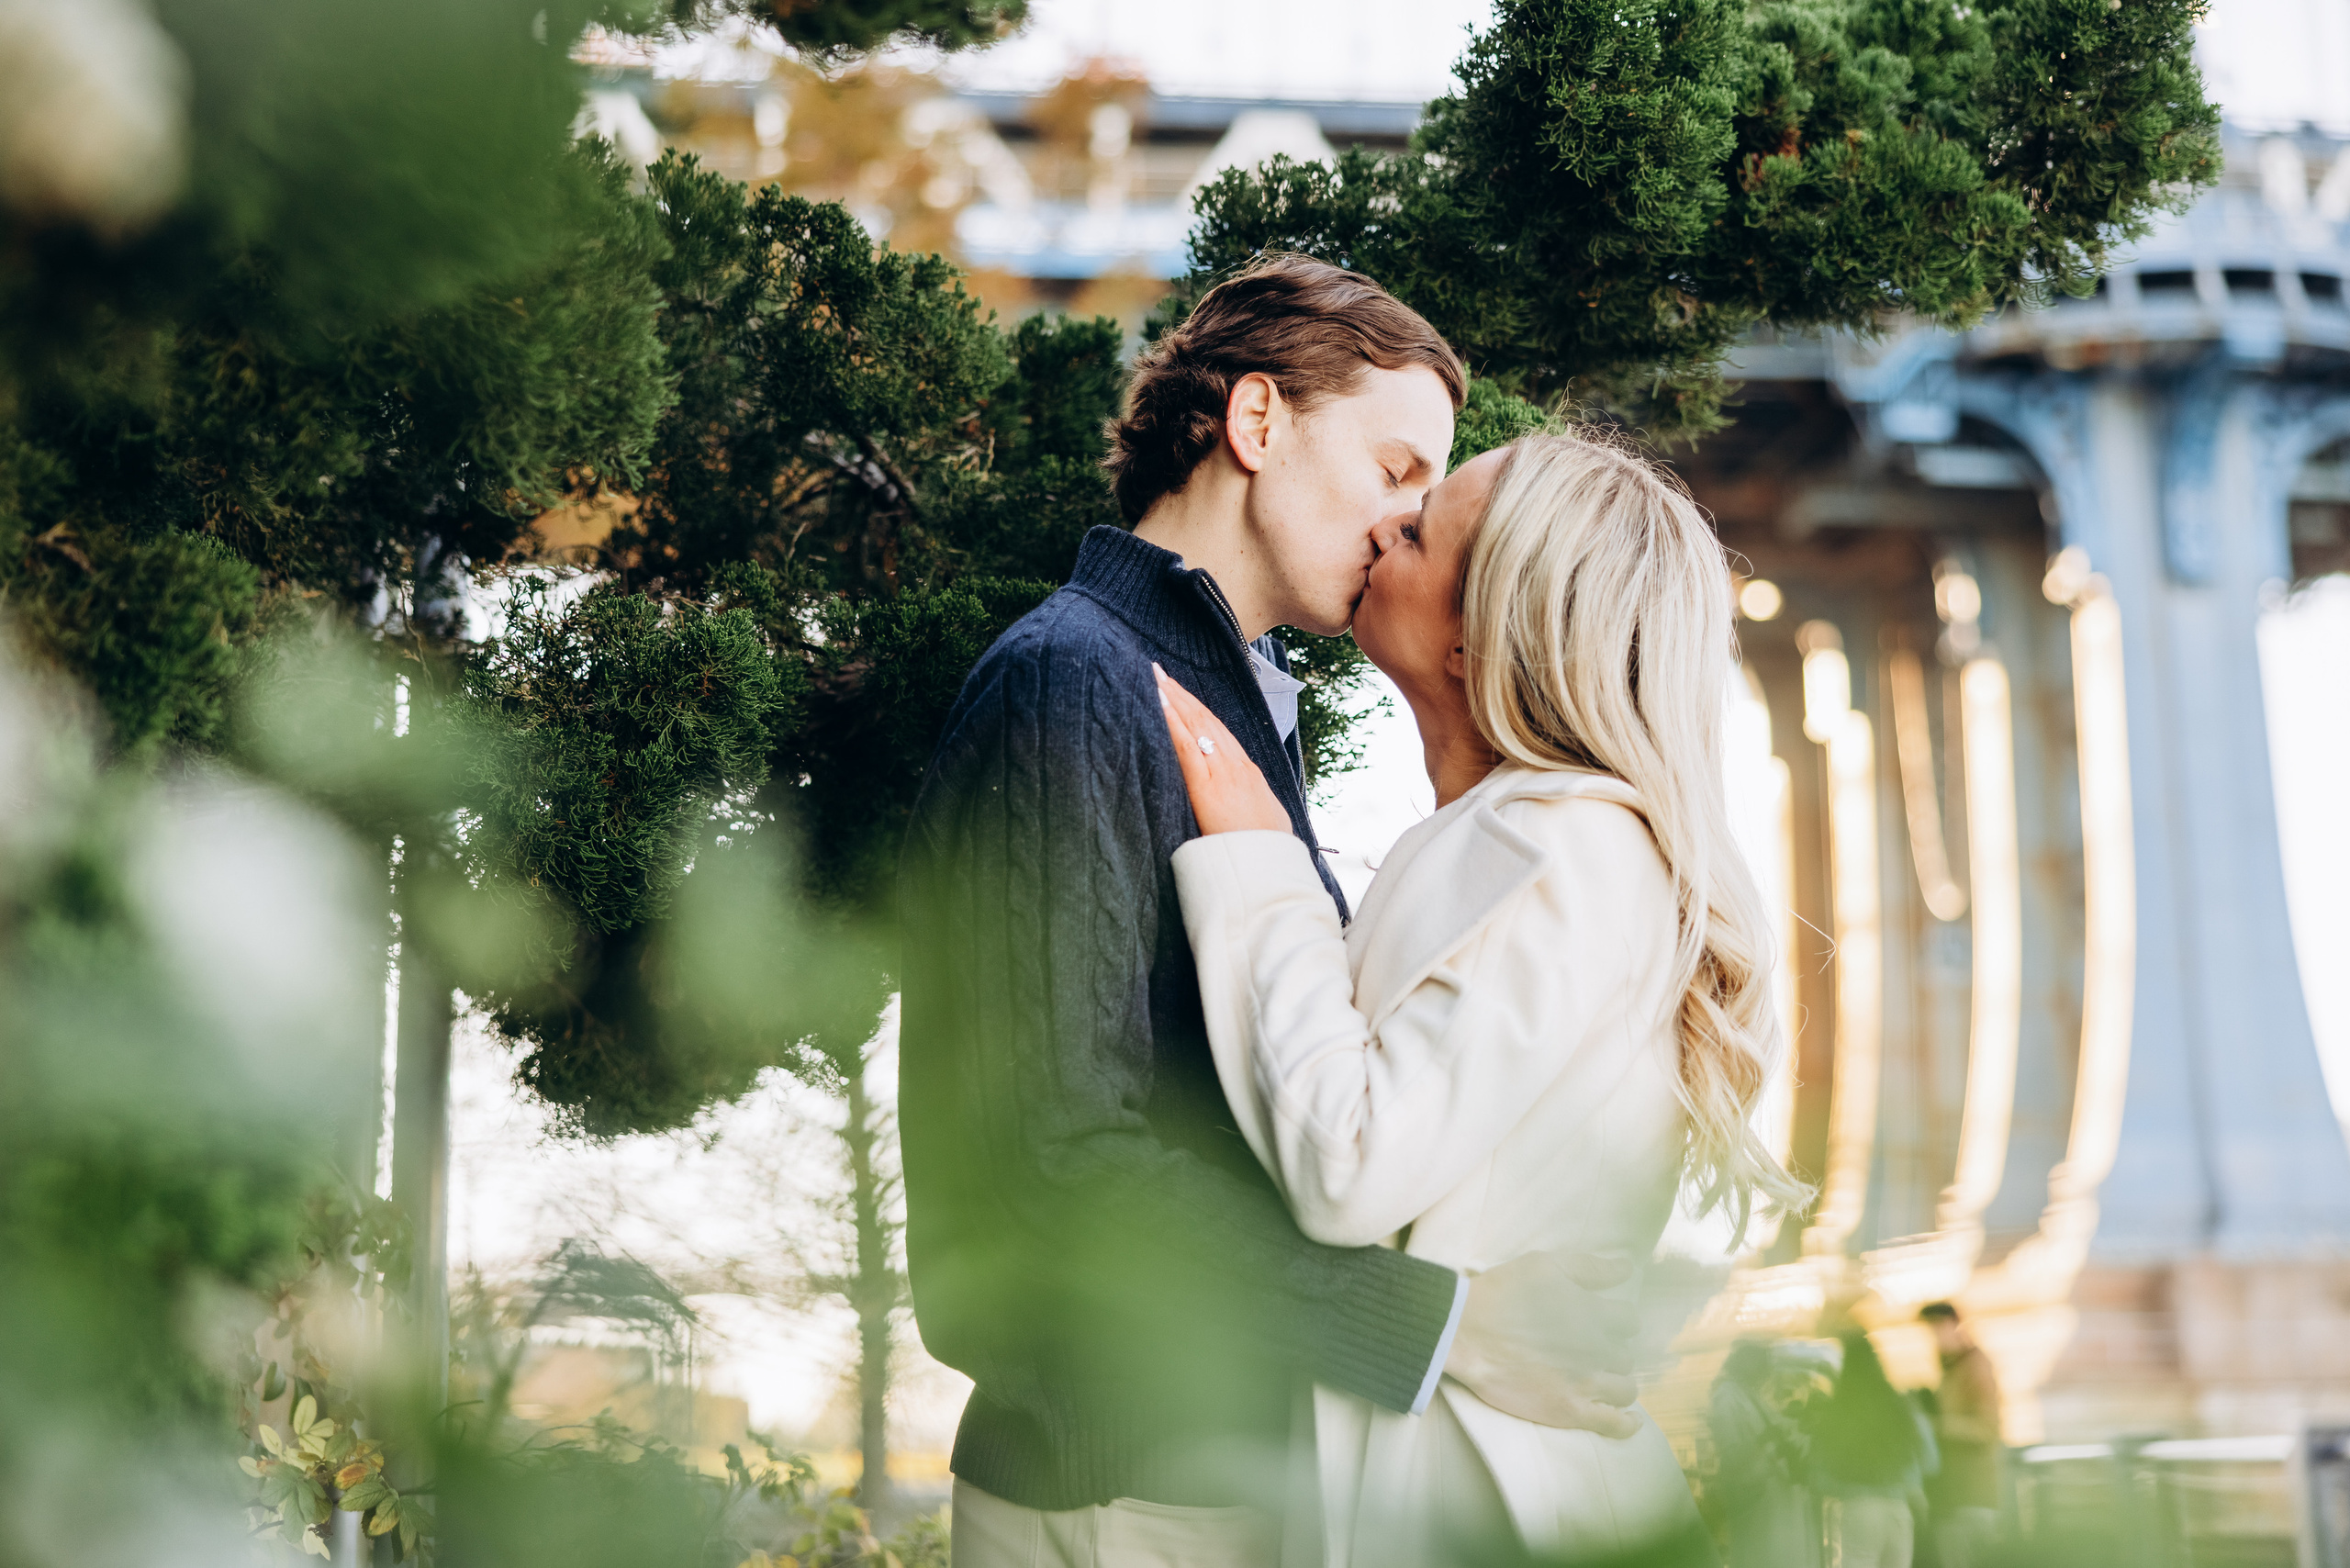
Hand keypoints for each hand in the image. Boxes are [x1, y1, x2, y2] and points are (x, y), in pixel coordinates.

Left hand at [1154, 664, 1289, 834]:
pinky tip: (1161, 702)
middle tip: (1162, 672)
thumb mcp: (1267, 819)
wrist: (1268, 867)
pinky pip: (1187, 746)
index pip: (1220, 733)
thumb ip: (1255, 803)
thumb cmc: (1266, 851)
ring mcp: (1223, 773)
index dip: (1200, 711)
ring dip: (1175, 699)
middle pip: (1207, 721)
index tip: (1184, 694)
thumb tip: (1251, 802)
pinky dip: (1173, 721)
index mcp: (1249, 773)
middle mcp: (1237, 766)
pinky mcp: (1207, 785)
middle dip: (1184, 695)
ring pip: (1196, 726)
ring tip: (1157, 678)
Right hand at [1444, 1249, 1643, 1437]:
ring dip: (1616, 1382)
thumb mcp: (1547, 1265)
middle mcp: (1599, 1350)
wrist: (1466, 1331)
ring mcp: (1586, 1383)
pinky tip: (1628, 1419)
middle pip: (1626, 1355)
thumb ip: (1591, 1268)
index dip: (1616, 1320)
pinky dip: (1626, 1423)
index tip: (1600, 1321)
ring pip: (1625, 1389)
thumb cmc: (1503, 1293)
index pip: (1630, 1320)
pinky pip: (1613, 1424)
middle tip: (1588, 1350)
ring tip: (1599, 1379)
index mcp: (1597, 1314)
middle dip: (1611, 1351)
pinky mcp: (1570, 1410)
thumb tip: (1628, 1268)